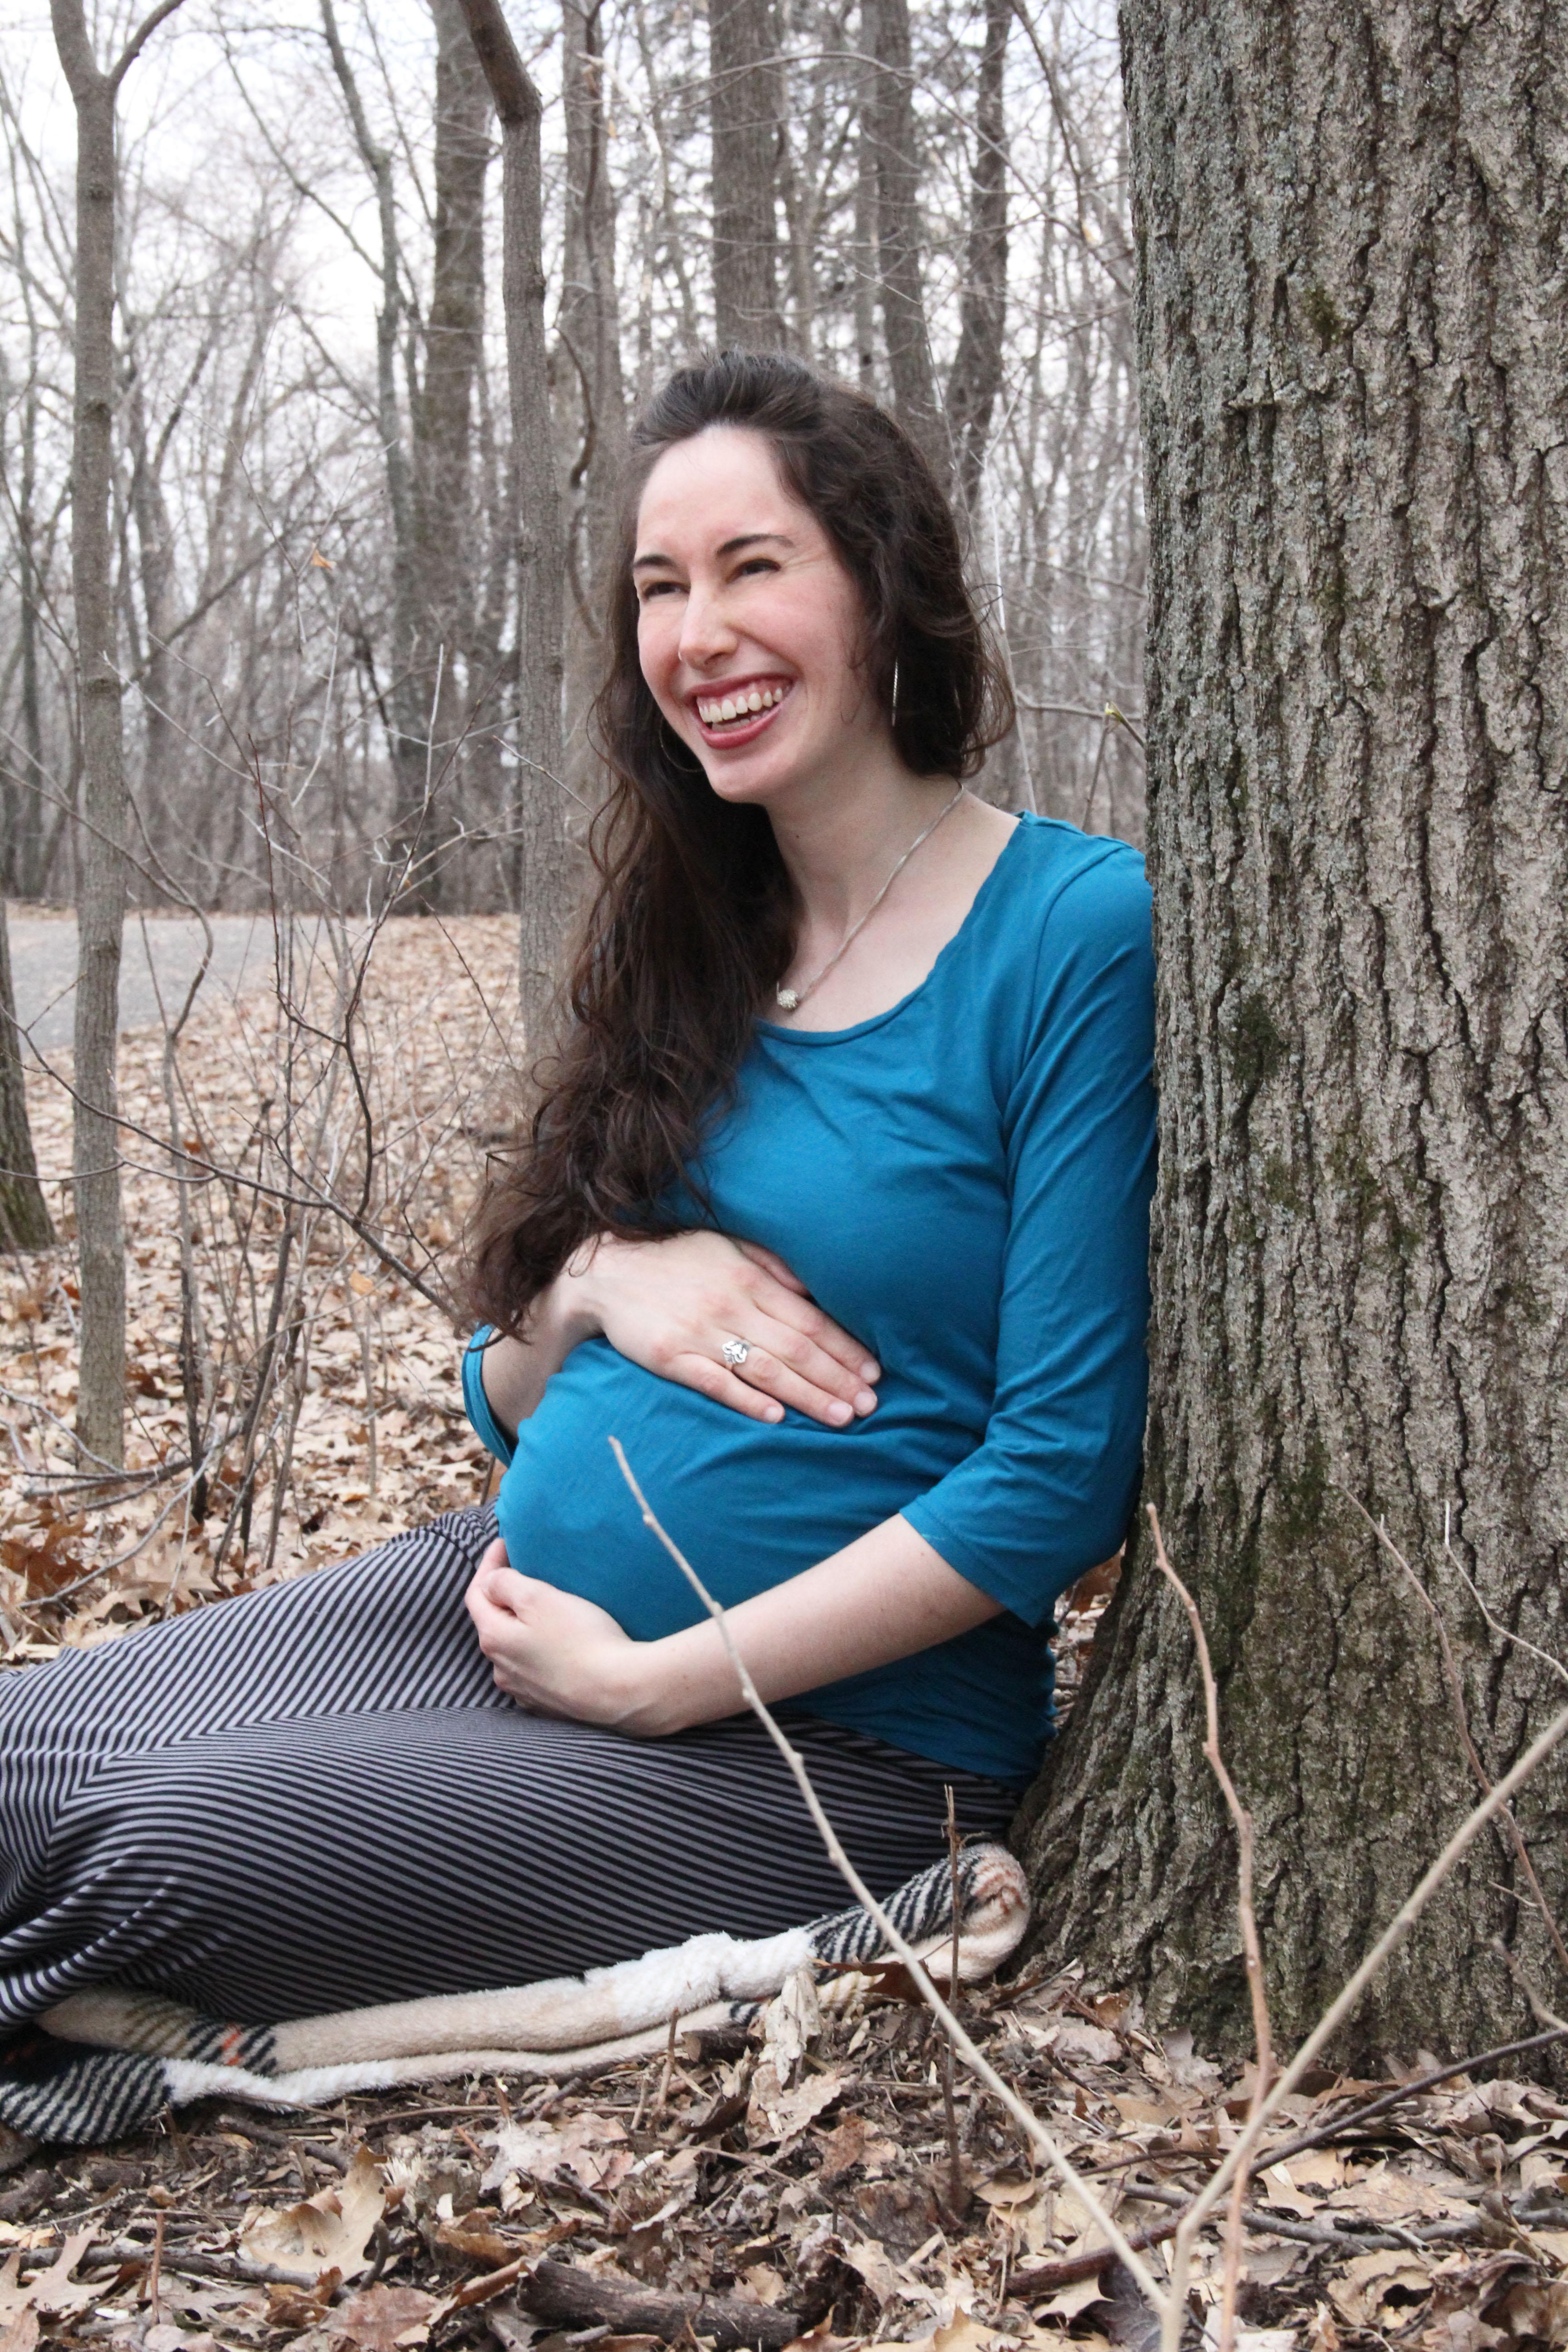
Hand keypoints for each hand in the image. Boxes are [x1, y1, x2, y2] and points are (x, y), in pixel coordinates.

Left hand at [466, 1538, 648, 1723]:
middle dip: (504, 1596)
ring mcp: (522, 1689)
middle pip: (493, 1622)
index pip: (476, 1594)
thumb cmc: (580, 1639)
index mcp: (493, 1638)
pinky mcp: (545, 1702)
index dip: (487, 1564)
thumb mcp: (539, 1598)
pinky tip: (557, 1644)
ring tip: (544, 1609)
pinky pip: (533, 1669)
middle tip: (524, 1572)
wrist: (617, 1690)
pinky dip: (538, 1651)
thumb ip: (506, 1584)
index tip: (505, 1543)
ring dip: (521, 1626)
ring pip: (513, 1648)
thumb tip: (490, 1582)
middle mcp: (500, 1668)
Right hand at [563, 1229, 879, 1427]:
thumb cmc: (676, 1258)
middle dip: (837, 1379)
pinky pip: (715, 1382)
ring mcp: (699, 1333)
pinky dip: (747, 1399)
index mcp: (749, 1278)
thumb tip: (816, 1291)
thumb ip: (774, 1268)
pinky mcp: (669, 1357)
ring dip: (808, 1395)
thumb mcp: (729, 1247)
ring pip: (765, 1369)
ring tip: (841, 1417)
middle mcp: (729, 1305)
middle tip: (870, 1405)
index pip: (809, 1321)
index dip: (845, 1349)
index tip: (874, 1373)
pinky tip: (777, 1416)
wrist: (606, 1269)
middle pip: (795, 1349)